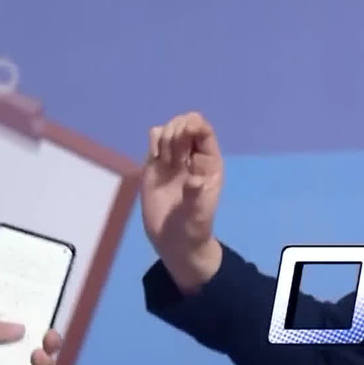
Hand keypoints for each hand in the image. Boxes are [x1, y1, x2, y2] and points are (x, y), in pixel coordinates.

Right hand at [141, 112, 224, 290]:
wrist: (174, 240)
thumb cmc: (192, 227)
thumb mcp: (197, 215)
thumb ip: (196, 196)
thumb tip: (194, 180)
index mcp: (210, 163)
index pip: (204, 130)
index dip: (194, 126)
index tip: (184, 135)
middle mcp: (193, 156)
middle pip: (185, 123)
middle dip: (176, 131)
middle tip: (171, 156)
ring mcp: (173, 158)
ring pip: (169, 128)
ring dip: (164, 137)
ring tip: (163, 160)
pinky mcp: (155, 164)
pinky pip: (155, 139)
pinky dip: (153, 141)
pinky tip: (154, 158)